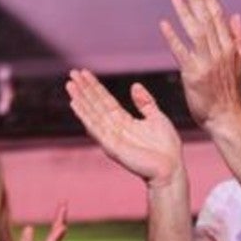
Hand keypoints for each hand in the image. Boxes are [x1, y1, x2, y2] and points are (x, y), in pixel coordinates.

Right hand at [66, 69, 183, 186]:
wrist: (171, 168)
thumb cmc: (166, 147)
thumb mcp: (157, 117)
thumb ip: (145, 103)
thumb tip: (134, 85)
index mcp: (124, 121)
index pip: (105, 100)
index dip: (95, 87)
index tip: (84, 73)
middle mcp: (114, 128)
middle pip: (95, 105)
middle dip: (84, 89)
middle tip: (72, 73)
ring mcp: (111, 137)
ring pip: (92, 114)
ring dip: (80, 99)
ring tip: (70, 85)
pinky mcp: (112, 146)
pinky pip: (95, 129)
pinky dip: (84, 116)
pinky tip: (75, 104)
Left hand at [160, 0, 240, 130]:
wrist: (227, 117)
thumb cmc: (230, 92)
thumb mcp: (239, 63)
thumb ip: (238, 39)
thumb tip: (236, 15)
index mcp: (230, 48)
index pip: (219, 17)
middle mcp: (220, 52)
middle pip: (207, 20)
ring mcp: (207, 63)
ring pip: (196, 32)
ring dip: (185, 13)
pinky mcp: (193, 74)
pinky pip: (182, 52)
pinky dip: (173, 37)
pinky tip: (164, 25)